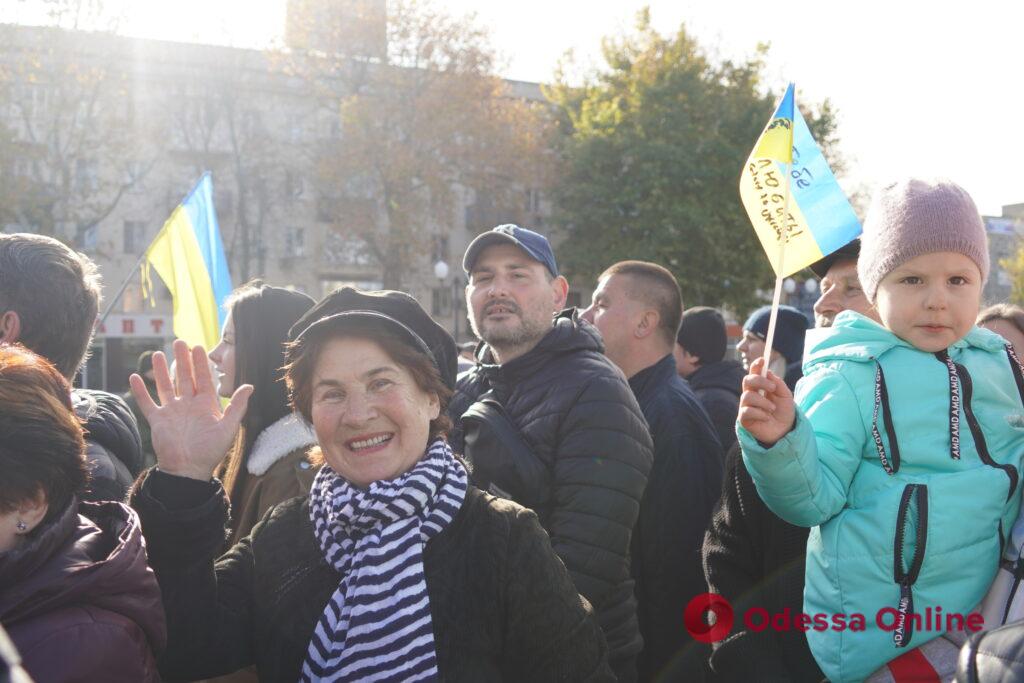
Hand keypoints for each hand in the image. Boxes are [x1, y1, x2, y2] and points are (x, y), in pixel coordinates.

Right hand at [129, 339, 252, 480]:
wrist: (188, 470)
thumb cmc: (210, 451)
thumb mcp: (228, 427)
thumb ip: (237, 406)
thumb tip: (250, 386)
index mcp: (205, 405)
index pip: (203, 379)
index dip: (200, 363)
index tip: (198, 347)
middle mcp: (188, 405)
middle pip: (184, 378)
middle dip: (182, 360)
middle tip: (180, 341)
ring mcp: (172, 412)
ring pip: (165, 386)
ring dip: (161, 371)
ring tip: (158, 353)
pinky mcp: (157, 420)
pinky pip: (147, 403)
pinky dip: (141, 391)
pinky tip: (135, 377)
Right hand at [738, 357, 795, 446]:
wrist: (785, 431)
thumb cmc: (784, 412)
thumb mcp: (786, 396)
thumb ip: (778, 384)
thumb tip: (768, 372)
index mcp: (760, 387)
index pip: (754, 372)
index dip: (756, 365)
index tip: (763, 360)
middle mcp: (751, 394)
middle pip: (747, 380)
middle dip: (759, 381)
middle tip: (772, 388)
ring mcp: (746, 406)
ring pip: (747, 396)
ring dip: (763, 401)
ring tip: (772, 408)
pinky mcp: (744, 418)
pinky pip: (746, 411)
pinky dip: (758, 413)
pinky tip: (766, 418)